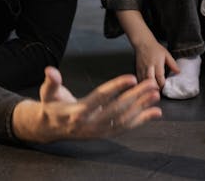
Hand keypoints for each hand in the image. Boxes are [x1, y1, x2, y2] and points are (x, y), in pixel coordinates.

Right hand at [12, 68, 161, 143]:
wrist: (49, 129)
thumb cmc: (51, 106)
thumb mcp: (48, 93)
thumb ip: (51, 82)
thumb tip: (50, 70)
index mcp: (76, 112)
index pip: (99, 98)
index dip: (115, 88)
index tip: (131, 78)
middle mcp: (89, 124)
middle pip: (116, 109)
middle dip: (135, 97)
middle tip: (151, 84)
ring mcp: (98, 131)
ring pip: (124, 120)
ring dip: (142, 108)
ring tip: (156, 95)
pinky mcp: (105, 134)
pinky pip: (125, 128)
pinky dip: (141, 120)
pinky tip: (156, 112)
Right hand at [134, 38, 179, 88]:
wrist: (143, 43)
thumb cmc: (155, 48)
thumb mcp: (166, 54)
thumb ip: (172, 64)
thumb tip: (178, 72)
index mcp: (157, 63)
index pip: (160, 76)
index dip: (163, 83)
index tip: (166, 88)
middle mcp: (149, 67)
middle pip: (151, 80)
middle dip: (155, 88)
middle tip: (160, 92)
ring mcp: (142, 69)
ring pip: (144, 81)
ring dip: (149, 88)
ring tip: (154, 92)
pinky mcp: (137, 70)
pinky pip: (139, 80)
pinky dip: (143, 85)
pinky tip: (146, 88)